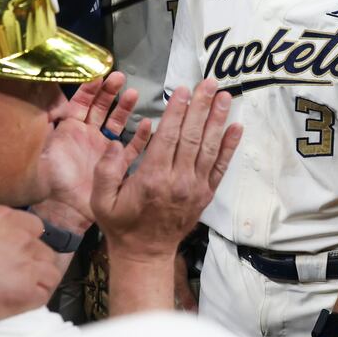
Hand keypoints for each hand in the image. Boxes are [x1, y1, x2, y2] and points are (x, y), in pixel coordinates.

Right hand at [0, 205, 63, 330]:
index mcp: (3, 217)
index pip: (35, 227)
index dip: (27, 243)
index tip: (17, 255)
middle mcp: (20, 236)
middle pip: (44, 250)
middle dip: (34, 263)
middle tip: (16, 277)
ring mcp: (26, 263)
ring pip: (51, 272)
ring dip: (38, 282)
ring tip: (19, 292)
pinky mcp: (25, 291)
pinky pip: (43, 295)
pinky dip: (34, 300)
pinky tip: (18, 304)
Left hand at [34, 72, 137, 226]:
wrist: (65, 208)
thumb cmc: (52, 178)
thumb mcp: (46, 146)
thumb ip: (48, 120)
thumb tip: (49, 95)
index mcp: (69, 129)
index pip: (80, 102)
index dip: (89, 88)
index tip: (99, 75)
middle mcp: (87, 136)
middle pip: (101, 108)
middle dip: (110, 92)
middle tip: (119, 77)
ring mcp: (103, 149)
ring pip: (117, 123)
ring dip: (125, 108)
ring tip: (134, 93)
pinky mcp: (115, 164)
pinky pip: (131, 148)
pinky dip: (139, 137)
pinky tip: (146, 124)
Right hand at [91, 79, 241, 264]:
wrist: (145, 253)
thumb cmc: (121, 223)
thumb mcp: (100, 200)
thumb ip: (106, 169)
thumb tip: (116, 141)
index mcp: (152, 178)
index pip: (168, 136)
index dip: (177, 111)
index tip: (183, 90)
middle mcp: (178, 180)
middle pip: (193, 136)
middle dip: (201, 107)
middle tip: (209, 83)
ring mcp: (195, 188)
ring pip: (210, 148)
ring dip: (218, 120)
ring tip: (225, 97)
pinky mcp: (206, 194)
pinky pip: (220, 167)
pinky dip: (230, 146)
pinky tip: (236, 127)